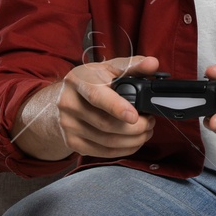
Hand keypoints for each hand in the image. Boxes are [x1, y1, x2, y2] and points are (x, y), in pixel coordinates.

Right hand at [42, 55, 159, 159]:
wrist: (63, 98)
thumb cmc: (91, 81)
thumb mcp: (108, 68)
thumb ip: (132, 65)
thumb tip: (152, 63)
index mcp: (79, 80)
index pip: (97, 96)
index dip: (116, 107)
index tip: (134, 116)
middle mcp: (69, 103)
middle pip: (105, 123)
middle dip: (136, 127)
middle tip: (150, 122)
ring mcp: (68, 125)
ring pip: (106, 141)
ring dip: (133, 140)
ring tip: (146, 131)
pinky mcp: (72, 142)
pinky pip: (102, 152)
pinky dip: (123, 150)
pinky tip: (133, 142)